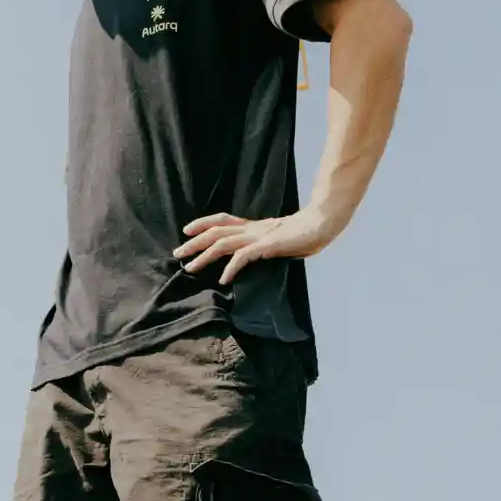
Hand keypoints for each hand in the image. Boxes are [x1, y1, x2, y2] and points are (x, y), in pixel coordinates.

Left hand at [175, 206, 336, 283]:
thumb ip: (266, 247)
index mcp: (254, 226)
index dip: (203, 224)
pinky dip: (230, 268)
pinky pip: (243, 257)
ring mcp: (258, 236)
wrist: (323, 223)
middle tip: (177, 254)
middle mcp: (252, 229)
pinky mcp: (267, 246)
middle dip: (194, 242)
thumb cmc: (306, 233)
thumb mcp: (279, 241)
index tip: (187, 230)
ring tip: (190, 268)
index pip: (223, 220)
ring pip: (222, 243)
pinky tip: (223, 280)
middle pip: (215, 232)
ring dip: (204, 256)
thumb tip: (258, 256)